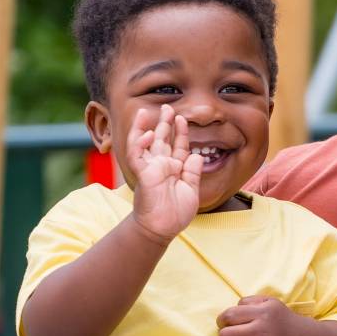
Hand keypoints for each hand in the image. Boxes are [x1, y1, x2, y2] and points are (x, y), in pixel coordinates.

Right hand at [126, 104, 203, 244]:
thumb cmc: (176, 212)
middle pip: (162, 139)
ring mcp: (151, 168)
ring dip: (147, 127)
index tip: (183, 118)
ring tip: (150, 112)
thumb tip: (198, 156)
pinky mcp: (142, 174)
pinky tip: (149, 134)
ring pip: (145, 143)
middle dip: (164, 123)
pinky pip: (138, 155)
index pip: (178, 146)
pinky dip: (141, 144)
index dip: (180, 132)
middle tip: (167, 107)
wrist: (163, 228)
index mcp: (174, 168)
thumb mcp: (191, 190)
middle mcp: (161, 165)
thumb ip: (193, 172)